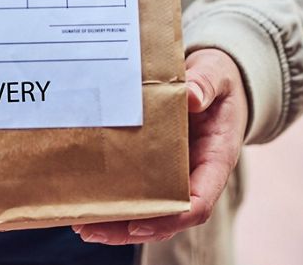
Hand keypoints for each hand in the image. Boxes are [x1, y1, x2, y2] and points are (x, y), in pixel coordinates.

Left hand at [73, 49, 248, 244]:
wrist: (213, 78)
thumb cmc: (218, 79)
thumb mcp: (217, 73)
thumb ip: (207, 84)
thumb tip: (192, 97)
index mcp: (216, 159)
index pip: (199, 201)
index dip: (171, 217)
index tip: (139, 224)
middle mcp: (195, 174)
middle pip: (167, 216)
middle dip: (131, 228)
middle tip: (92, 229)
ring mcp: (175, 173)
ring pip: (151, 211)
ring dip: (118, 223)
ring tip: (83, 226)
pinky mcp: (157, 166)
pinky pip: (139, 191)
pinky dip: (116, 202)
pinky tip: (88, 205)